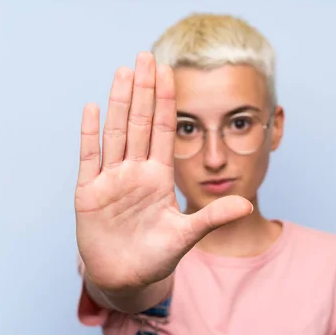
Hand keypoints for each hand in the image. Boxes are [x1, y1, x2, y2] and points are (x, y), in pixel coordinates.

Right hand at [74, 52, 252, 293]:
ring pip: (115, 132)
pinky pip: (89, 157)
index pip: (162, 130)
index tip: (169, 72)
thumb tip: (246, 204)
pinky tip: (92, 107)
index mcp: (158, 177)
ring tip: (123, 71)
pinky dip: (90, 134)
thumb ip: (212, 217)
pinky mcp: (89, 193)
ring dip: (118, 102)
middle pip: (138, 123)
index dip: (165, 101)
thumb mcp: (186, 236)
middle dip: (142, 90)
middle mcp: (135, 171)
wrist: (126, 278)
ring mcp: (111, 179)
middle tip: (145, 56)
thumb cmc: (156, 257)